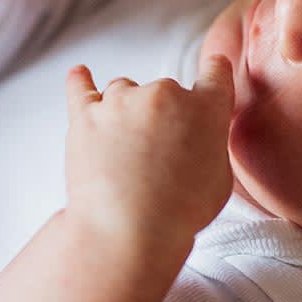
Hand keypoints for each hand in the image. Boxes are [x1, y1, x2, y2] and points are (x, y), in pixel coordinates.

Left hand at [0, 54, 235, 301]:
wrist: (129, 231)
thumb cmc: (181, 213)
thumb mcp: (221, 178)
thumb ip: (212, 145)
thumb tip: (197, 137)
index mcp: (205, 108)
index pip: (215, 73)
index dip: (214, 74)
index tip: (212, 71)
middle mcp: (164, 94)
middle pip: (165, 90)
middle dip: (165, 114)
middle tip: (160, 154)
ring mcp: (121, 102)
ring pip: (125, 91)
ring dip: (128, 111)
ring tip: (126, 149)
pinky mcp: (85, 116)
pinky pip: (80, 88)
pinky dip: (80, 82)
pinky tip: (80, 74)